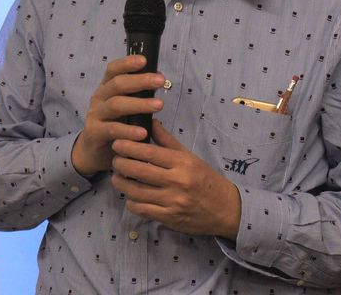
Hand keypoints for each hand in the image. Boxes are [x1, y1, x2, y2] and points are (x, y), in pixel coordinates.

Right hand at [71, 55, 165, 176]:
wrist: (92, 151)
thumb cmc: (114, 124)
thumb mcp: (124, 107)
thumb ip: (136, 95)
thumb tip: (158, 80)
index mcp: (106, 88)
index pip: (113, 70)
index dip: (127, 63)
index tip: (144, 60)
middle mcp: (99, 98)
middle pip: (117, 84)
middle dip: (140, 81)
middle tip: (160, 81)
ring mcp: (95, 115)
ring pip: (116, 105)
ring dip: (139, 104)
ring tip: (159, 105)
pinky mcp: (94, 133)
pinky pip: (113, 129)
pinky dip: (129, 130)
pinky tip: (143, 133)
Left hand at [111, 120, 241, 239]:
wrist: (226, 209)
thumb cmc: (205, 178)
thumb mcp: (189, 156)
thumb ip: (167, 140)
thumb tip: (150, 122)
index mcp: (182, 163)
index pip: (149, 153)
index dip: (129, 147)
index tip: (117, 143)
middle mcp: (177, 182)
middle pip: (140, 171)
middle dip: (121, 164)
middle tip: (114, 159)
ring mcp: (172, 202)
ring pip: (137, 192)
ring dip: (122, 184)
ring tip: (117, 177)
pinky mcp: (169, 218)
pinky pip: (142, 210)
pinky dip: (131, 202)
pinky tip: (130, 195)